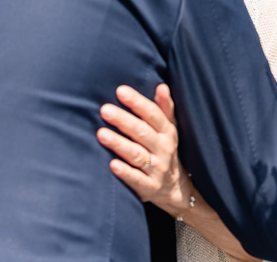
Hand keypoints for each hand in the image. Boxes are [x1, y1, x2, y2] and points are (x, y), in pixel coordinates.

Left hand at [96, 84, 196, 218]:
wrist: (175, 190)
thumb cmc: (163, 150)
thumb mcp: (168, 129)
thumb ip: (164, 108)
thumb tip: (162, 86)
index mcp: (167, 132)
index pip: (153, 114)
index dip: (137, 102)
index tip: (120, 91)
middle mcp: (163, 149)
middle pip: (143, 132)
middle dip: (124, 120)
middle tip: (104, 110)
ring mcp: (157, 169)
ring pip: (137, 154)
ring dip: (119, 144)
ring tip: (101, 134)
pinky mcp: (149, 188)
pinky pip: (137, 179)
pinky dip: (125, 172)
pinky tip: (112, 164)